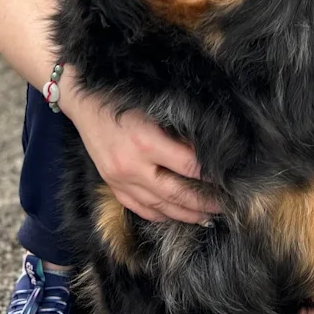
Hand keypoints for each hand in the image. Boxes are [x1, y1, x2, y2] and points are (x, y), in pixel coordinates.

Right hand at [71, 95, 220, 224]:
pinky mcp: (112, 186)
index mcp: (146, 141)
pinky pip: (140, 209)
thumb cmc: (122, 96)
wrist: (82, 100)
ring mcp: (120, 180)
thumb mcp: (154, 107)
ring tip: (208, 217)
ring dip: (186, 215)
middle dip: (205, 202)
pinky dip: (161, 215)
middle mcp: (133, 166)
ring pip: (160, 207)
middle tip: (228, 205)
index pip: (189, 166)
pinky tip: (176, 216)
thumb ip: (178, 129)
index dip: (213, 174)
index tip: (231, 176)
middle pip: (177, 193)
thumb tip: (210, 146)